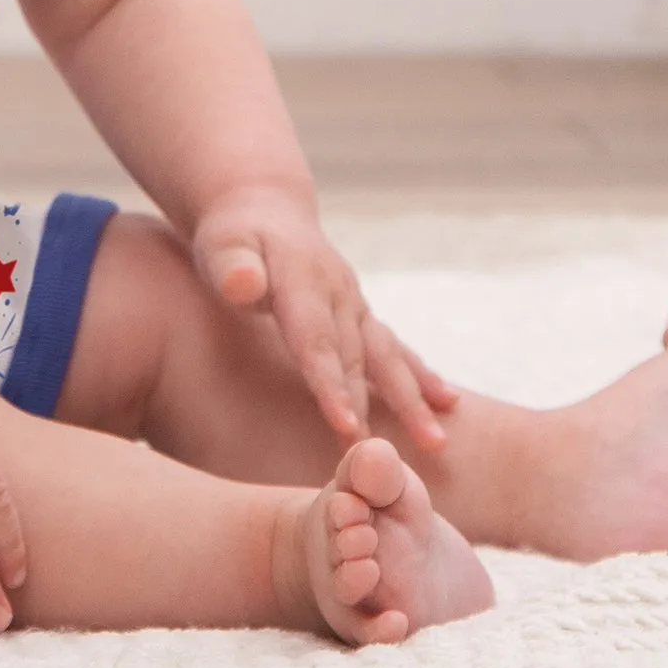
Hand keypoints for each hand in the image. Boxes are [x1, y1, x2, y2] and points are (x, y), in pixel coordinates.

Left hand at [191, 186, 459, 449]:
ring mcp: (354, 302)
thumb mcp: (221, 245)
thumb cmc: (231, 237)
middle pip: (358, 356)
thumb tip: (243, 284)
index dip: (330, 384)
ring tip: (436, 441)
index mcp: (301, 279)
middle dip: (378, 407)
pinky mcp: (361, 312)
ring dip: (410, 399)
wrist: (262, 209)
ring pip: (386, 354)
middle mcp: (337, 291)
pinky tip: (447, 402)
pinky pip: (393, 345)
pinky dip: (419, 373)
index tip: (347, 427)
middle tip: (392, 458)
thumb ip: (231, 268)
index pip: (315, 339)